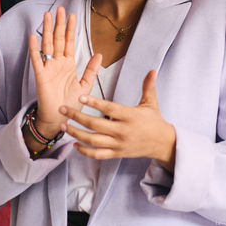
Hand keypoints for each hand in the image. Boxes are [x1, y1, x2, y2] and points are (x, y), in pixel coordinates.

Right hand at [28, 7, 101, 140]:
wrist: (60, 119)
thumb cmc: (71, 104)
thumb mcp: (85, 86)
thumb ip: (91, 70)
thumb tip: (100, 54)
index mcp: (68, 64)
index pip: (70, 42)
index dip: (71, 29)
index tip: (72, 15)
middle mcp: (58, 63)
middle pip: (58, 39)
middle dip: (60, 24)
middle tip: (60, 9)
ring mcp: (48, 68)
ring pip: (48, 45)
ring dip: (48, 30)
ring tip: (48, 16)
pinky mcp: (40, 76)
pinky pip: (37, 60)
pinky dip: (35, 48)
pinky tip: (34, 36)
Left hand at [60, 70, 176, 171]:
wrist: (162, 144)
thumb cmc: (155, 121)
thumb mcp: (151, 103)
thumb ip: (148, 86)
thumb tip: (152, 70)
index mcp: (129, 116)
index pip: (109, 108)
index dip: (94, 103)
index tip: (80, 96)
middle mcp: (122, 131)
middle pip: (95, 125)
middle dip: (77, 117)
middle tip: (62, 109)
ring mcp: (118, 144)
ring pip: (93, 141)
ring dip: (76, 134)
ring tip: (64, 125)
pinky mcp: (117, 154)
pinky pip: (98, 155)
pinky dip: (85, 151)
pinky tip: (74, 144)